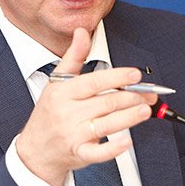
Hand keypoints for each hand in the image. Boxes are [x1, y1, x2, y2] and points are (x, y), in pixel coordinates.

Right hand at [15, 27, 154, 185]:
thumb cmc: (49, 112)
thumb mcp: (56, 82)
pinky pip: (97, 153)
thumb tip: (82, 32)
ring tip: (145, 110)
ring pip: (106, 125)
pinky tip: (127, 141)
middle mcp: (68, 113)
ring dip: (129, 117)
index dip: (117, 77)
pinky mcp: (79, 153)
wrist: (35, 149)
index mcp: (63, 92)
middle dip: (131, 97)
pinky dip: (113, 149)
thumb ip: (74, 56)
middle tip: (148, 94)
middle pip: (105, 103)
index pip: (94, 82)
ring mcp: (73, 134)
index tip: (135, 74)